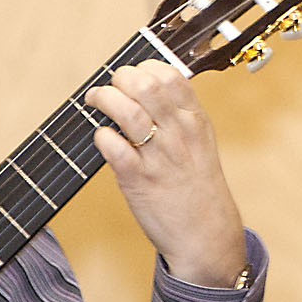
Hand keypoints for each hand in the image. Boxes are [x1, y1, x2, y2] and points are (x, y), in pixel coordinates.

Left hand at [84, 61, 247, 287]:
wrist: (205, 234)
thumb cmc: (197, 187)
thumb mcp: (200, 144)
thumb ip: (178, 116)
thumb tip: (145, 90)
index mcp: (196, 121)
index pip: (170, 76)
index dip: (145, 68)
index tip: (133, 76)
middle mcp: (179, 134)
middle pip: (145, 86)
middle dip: (120, 78)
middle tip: (110, 86)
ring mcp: (158, 156)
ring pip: (126, 111)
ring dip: (104, 99)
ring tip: (96, 101)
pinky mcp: (137, 180)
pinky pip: (112, 146)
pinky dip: (101, 135)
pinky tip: (102, 138)